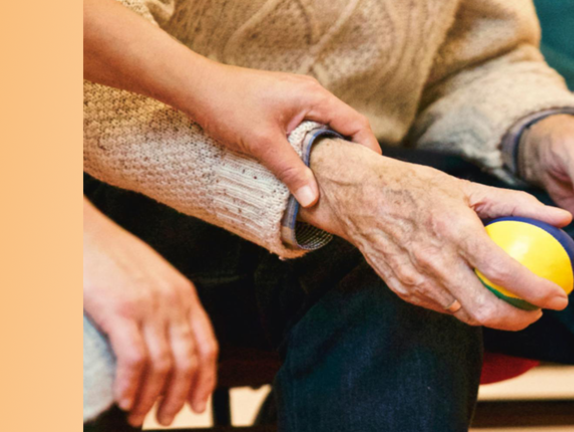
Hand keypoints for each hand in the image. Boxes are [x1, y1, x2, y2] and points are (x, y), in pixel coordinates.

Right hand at [83, 198, 217, 426]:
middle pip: (189, 362)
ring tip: (140, 417)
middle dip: (179, 398)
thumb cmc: (107, 254)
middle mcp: (174, 301)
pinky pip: (135, 359)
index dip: (205, 381)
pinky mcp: (120, 310)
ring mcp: (149, 306)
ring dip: (154, 399)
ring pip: (164, 366)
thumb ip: (160, 304)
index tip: (197, 404)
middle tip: (166, 419)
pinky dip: (132, 386)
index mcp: (185, 294)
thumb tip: (155, 339)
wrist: (80, 228)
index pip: (208, 346)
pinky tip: (125, 400)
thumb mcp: (149, 277)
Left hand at [178, 63, 380, 205]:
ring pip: (327, 127)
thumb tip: (313, 199)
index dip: (369, 150)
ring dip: (332, 151)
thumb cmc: (228, 107)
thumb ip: (291, 171)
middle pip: (345, 126)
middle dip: (353, 154)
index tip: (372, 176)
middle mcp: (311, 94)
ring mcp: (298, 98)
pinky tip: (309, 165)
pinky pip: (311, 126)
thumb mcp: (263, 144)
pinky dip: (315, 145)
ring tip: (335, 179)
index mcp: (313, 97)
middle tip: (356, 183)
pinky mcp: (285, 104)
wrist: (196, 87)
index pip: (356, 124)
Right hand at [299, 139, 572, 330]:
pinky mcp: (402, 289)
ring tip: (512, 305)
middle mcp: (433, 260)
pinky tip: (477, 294)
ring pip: (464, 314)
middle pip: (485, 309)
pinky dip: (465, 306)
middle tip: (537, 311)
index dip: (537, 291)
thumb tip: (561, 218)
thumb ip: (516, 205)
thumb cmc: (416, 186)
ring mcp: (414, 279)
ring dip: (494, 317)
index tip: (559, 296)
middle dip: (519, 320)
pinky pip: (442, 307)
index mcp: (453, 229)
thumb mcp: (466, 187)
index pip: (503, 271)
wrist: (358, 196)